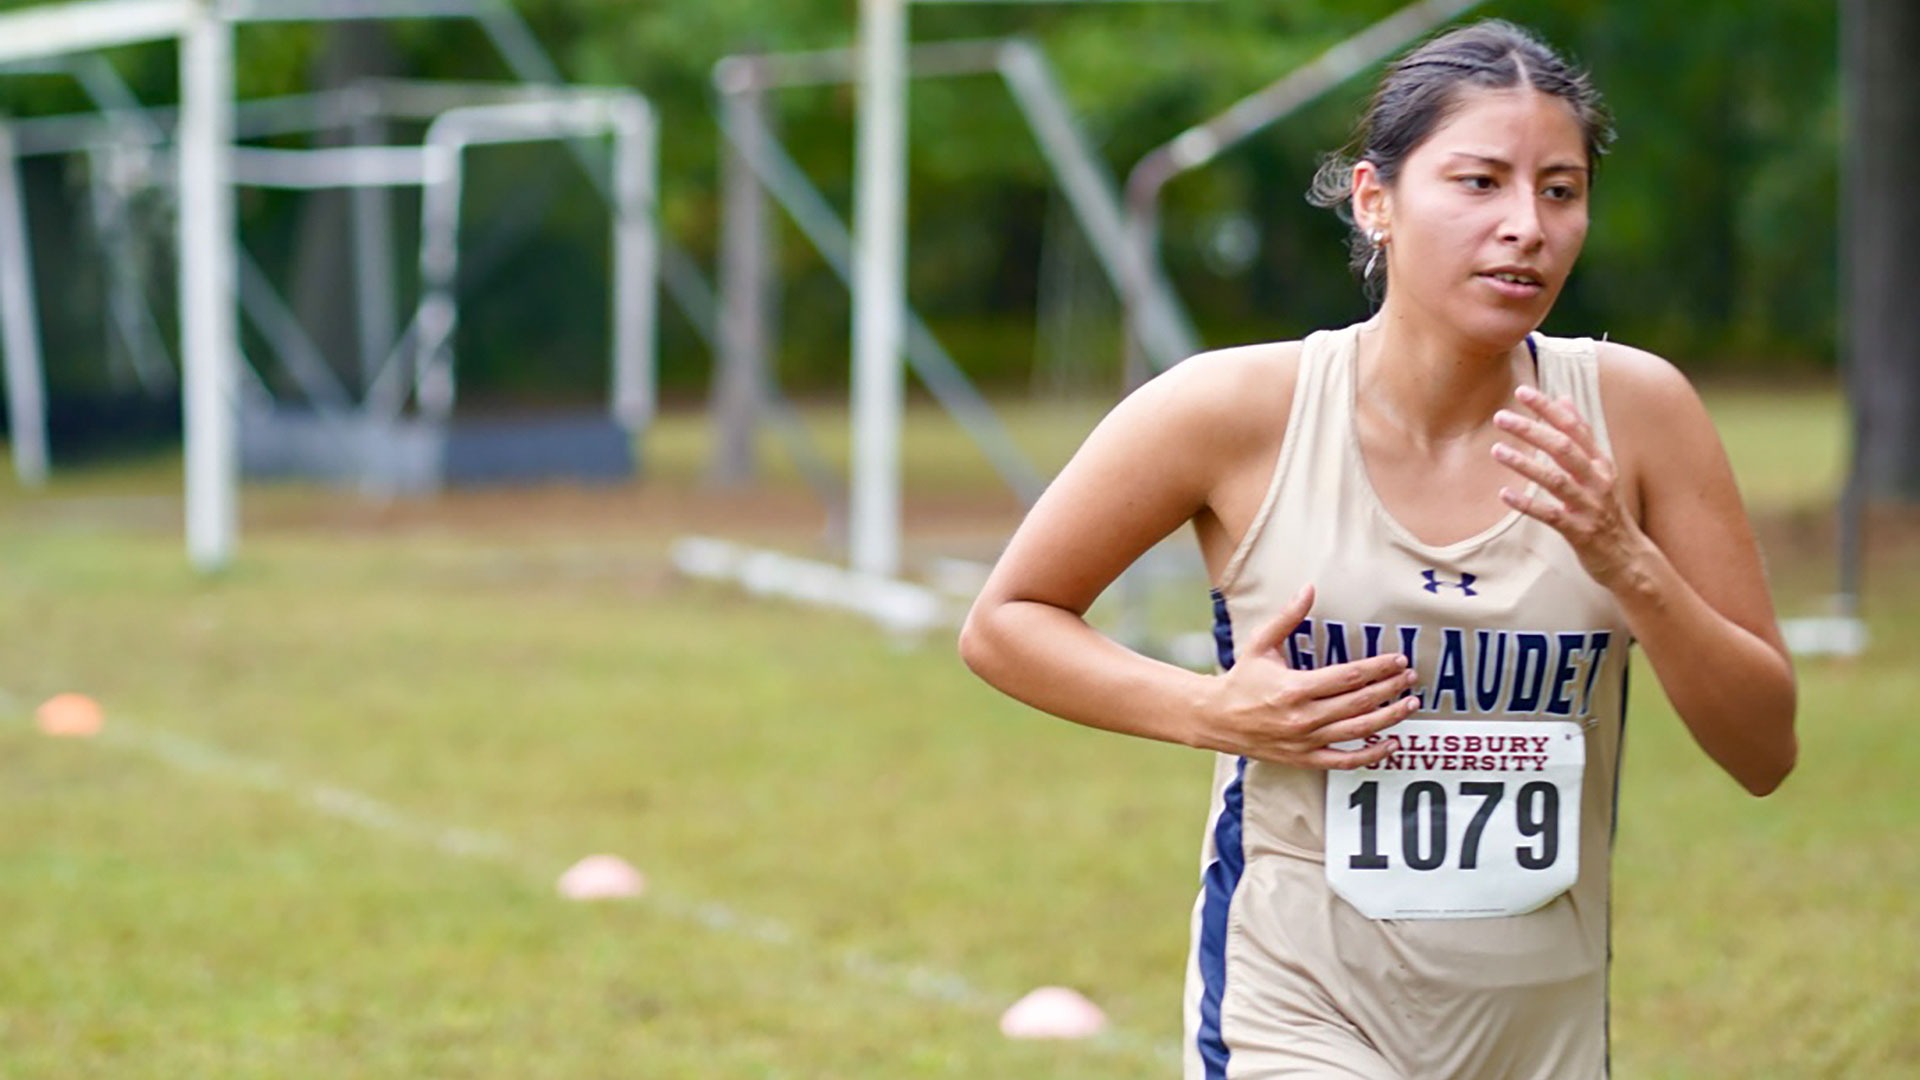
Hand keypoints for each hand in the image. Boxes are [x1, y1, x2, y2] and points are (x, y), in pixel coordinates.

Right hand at [1198, 584, 1418, 768]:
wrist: (1216, 718)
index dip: (1377, 667)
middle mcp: (1303, 716)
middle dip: (1390, 689)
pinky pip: (1344, 761)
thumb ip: (1288, 617)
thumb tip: (1309, 589)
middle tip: (1410, 678)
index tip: (1398, 660)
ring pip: (1358, 731)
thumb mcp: (1261, 644)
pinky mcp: (1304, 758)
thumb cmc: (1241, 679)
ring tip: (1410, 705)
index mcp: (1295, 687)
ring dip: (1388, 718)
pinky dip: (1370, 755)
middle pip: (1359, 702)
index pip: (1349, 676)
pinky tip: (1390, 744)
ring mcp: (1306, 740)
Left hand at [1492, 385, 1650, 589]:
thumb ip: (1581, 437)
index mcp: (1601, 464)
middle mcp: (1598, 481)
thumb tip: (1564, 398)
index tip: (1523, 392)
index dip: (1549, 409)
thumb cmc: (1605, 511)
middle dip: (1532, 430)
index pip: (1575, 428)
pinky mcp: (1581, 532)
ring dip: (1525, 464)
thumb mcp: (1599, 471)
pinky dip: (1528, 504)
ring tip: (1497, 450)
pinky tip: (1505, 494)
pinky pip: (1551, 515)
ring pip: (1555, 480)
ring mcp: (1590, 507)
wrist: (1629, 559)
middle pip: (1563, 448)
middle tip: (1501, 417)